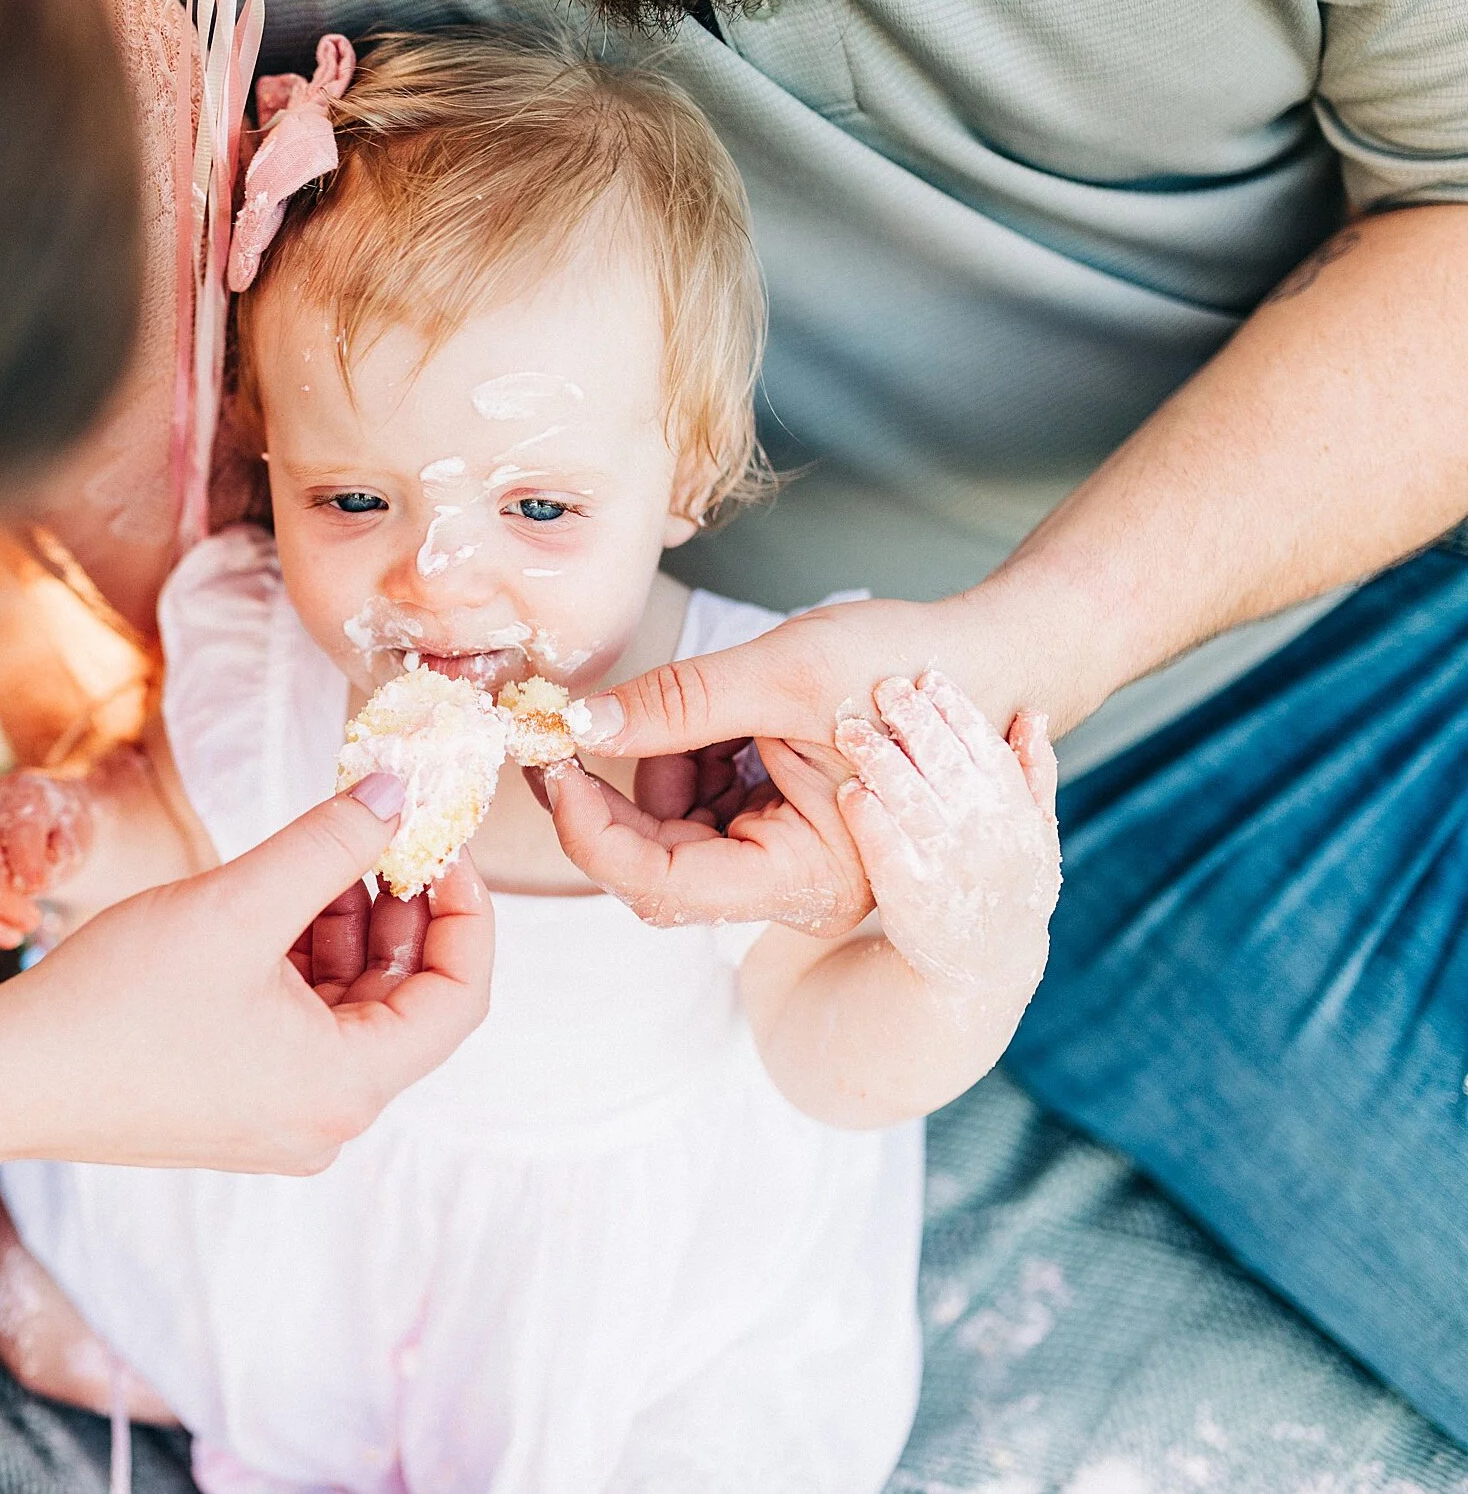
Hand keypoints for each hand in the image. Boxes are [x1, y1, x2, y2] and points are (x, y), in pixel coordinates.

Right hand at [0, 770, 94, 945]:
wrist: (39, 821)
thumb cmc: (59, 829)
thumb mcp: (75, 832)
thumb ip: (65, 848)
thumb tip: (48, 868)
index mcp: (20, 797)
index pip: (20, 830)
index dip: (27, 861)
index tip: (38, 888)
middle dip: (3, 902)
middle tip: (31, 922)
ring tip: (12, 937)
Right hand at [0, 775, 494, 1173]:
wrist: (2, 1079)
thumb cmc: (113, 1004)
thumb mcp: (237, 903)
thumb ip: (329, 844)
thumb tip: (399, 792)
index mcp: (345, 1088)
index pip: (457, 1000)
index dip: (466, 913)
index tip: (442, 842)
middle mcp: (324, 1120)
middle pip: (403, 1004)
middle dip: (399, 910)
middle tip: (381, 829)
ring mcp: (279, 1120)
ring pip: (350, 1011)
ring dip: (346, 929)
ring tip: (319, 853)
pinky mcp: (236, 1106)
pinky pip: (301, 1028)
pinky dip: (301, 963)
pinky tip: (271, 902)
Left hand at [557, 591, 1076, 930]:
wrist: (987, 658)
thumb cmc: (907, 666)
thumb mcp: (782, 673)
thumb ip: (677, 703)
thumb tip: (580, 723)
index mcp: (809, 875)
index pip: (662, 886)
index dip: (592, 831)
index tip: (556, 763)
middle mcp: (794, 884)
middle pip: (659, 864)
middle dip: (616, 793)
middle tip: (570, 722)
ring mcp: (785, 857)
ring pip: (673, 831)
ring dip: (659, 766)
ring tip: (705, 703)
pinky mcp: (777, 823)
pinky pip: (701, 806)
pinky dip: (689, 757)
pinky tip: (725, 717)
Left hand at [837, 673, 1059, 999]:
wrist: (980, 966)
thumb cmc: (1002, 884)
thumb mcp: (1030, 833)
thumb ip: (1032, 776)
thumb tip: (1032, 714)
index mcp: (1019, 817)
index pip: (990, 752)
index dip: (960, 712)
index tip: (930, 677)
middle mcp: (990, 841)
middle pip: (950, 769)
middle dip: (917, 723)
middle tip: (884, 686)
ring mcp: (952, 870)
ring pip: (914, 803)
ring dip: (882, 762)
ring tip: (849, 728)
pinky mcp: (911, 899)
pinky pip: (887, 851)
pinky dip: (869, 818)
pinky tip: (849, 789)